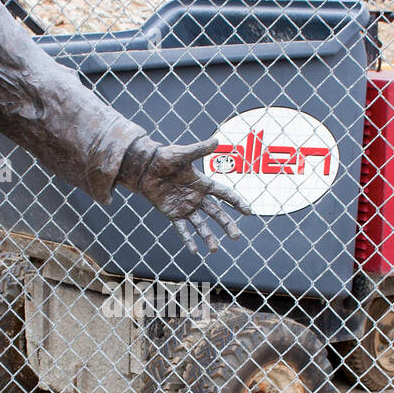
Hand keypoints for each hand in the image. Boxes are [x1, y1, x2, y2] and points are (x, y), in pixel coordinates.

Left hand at [122, 136, 253, 253]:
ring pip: (201, 225)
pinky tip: (194, 251)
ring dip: (208, 237)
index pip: (224, 194)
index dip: (237, 202)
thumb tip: (216, 141)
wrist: (145, 167)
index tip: (248, 211)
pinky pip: (182, 229)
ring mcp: (185, 207)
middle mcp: (197, 197)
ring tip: (214, 249)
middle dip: (227, 225)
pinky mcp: (173, 214)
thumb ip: (200, 149)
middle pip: (217, 214)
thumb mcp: (183, 153)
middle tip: (236, 237)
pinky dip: (188, 240)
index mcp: (202, 183)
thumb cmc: (164, 157)